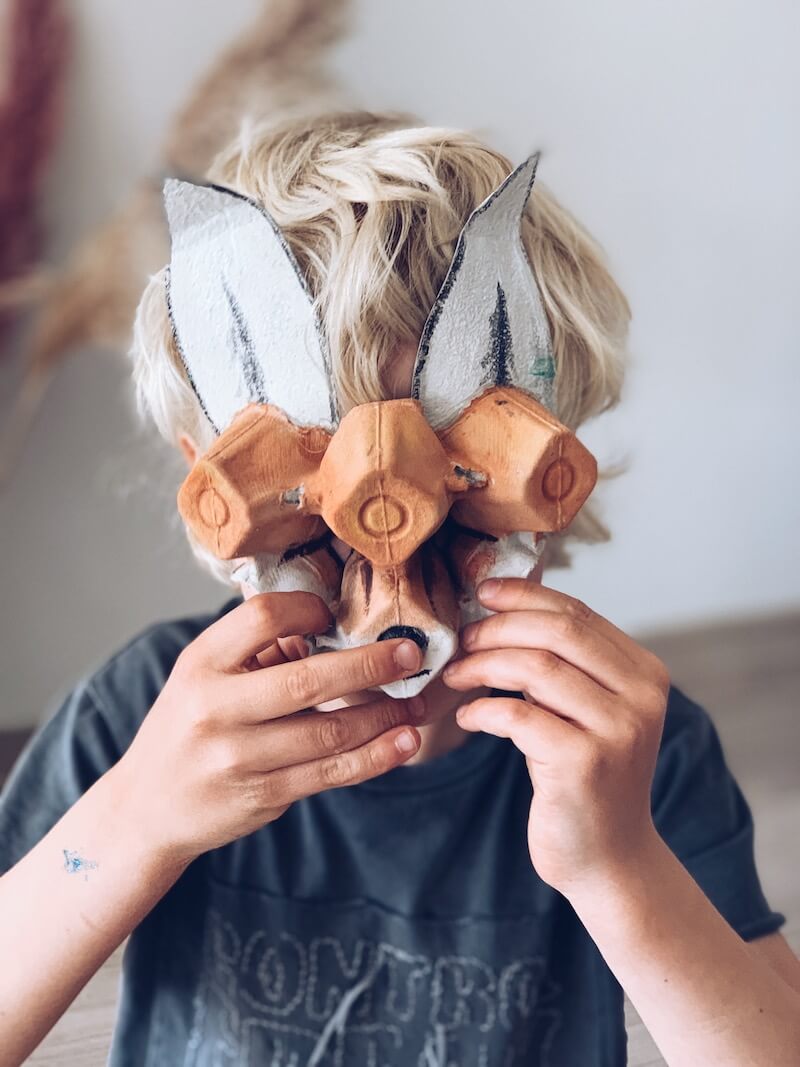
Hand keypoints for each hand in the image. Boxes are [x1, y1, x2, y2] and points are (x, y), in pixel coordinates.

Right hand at [110, 592, 425, 863]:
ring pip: (330, 732)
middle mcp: (216, 708)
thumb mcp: (204, 676)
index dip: (308, 609)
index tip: (336, 615)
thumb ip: (258, 651)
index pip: (262, 617)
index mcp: (201, 663)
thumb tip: (331, 630)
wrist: (147, 808)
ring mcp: (238, 757)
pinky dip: (374, 757)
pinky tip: (402, 742)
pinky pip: (330, 772)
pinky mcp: (262, 796)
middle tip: (411, 655)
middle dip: (371, 664)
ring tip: (418, 704)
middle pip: (308, 679)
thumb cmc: (190, 726)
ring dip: (384, 715)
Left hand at [443, 579, 669, 895]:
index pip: (577, 614)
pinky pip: (517, 715)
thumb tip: (500, 607)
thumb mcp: (585, 710)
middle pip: (557, 632)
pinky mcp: (585, 764)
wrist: (608, 859)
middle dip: (499, 628)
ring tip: (456, 675)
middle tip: (462, 640)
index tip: (483, 593)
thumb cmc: (584, 776)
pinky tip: (468, 717)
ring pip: (535, 668)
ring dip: (482, 665)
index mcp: (645, 673)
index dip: (525, 596)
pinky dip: (482, 709)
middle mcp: (641, 697)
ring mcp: (617, 731)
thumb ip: (563, 664)